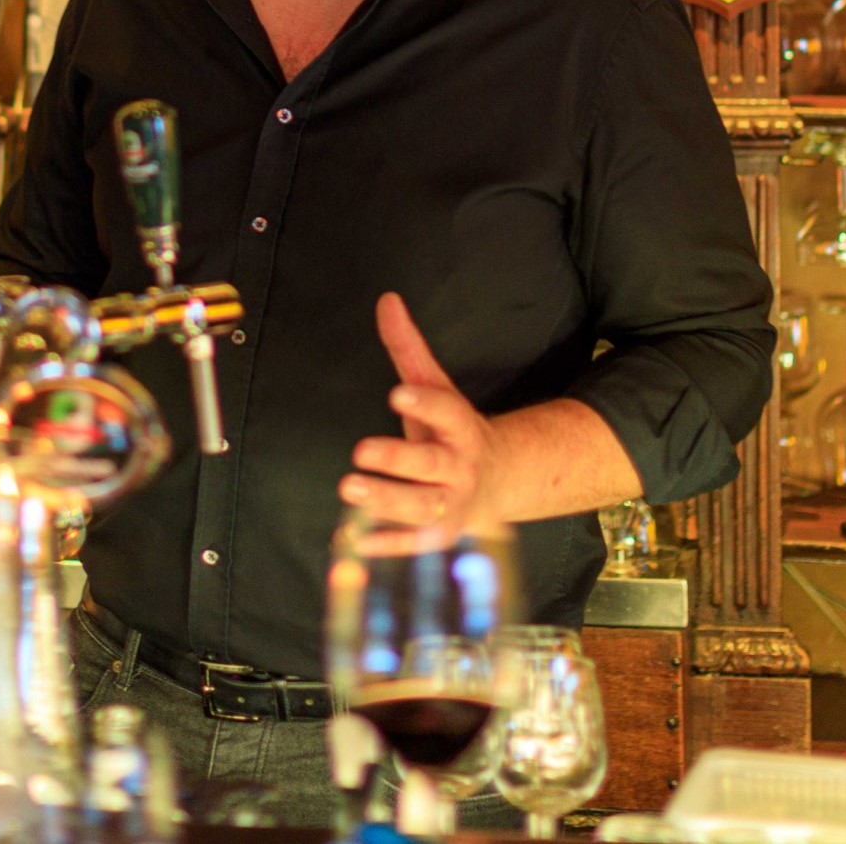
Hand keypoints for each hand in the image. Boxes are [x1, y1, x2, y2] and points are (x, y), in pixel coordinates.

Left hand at [339, 293, 502, 544]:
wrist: (497, 482)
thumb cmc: (452, 430)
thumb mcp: (436, 388)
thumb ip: (409, 348)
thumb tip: (386, 299)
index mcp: (461, 427)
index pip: (446, 411)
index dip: (425, 403)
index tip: (396, 393)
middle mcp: (459, 467)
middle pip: (431, 464)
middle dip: (398, 459)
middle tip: (360, 451)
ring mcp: (451, 504)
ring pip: (421, 506)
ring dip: (386, 500)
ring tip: (348, 488)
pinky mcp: (439, 535)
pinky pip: (413, 543)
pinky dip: (387, 544)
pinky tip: (354, 539)